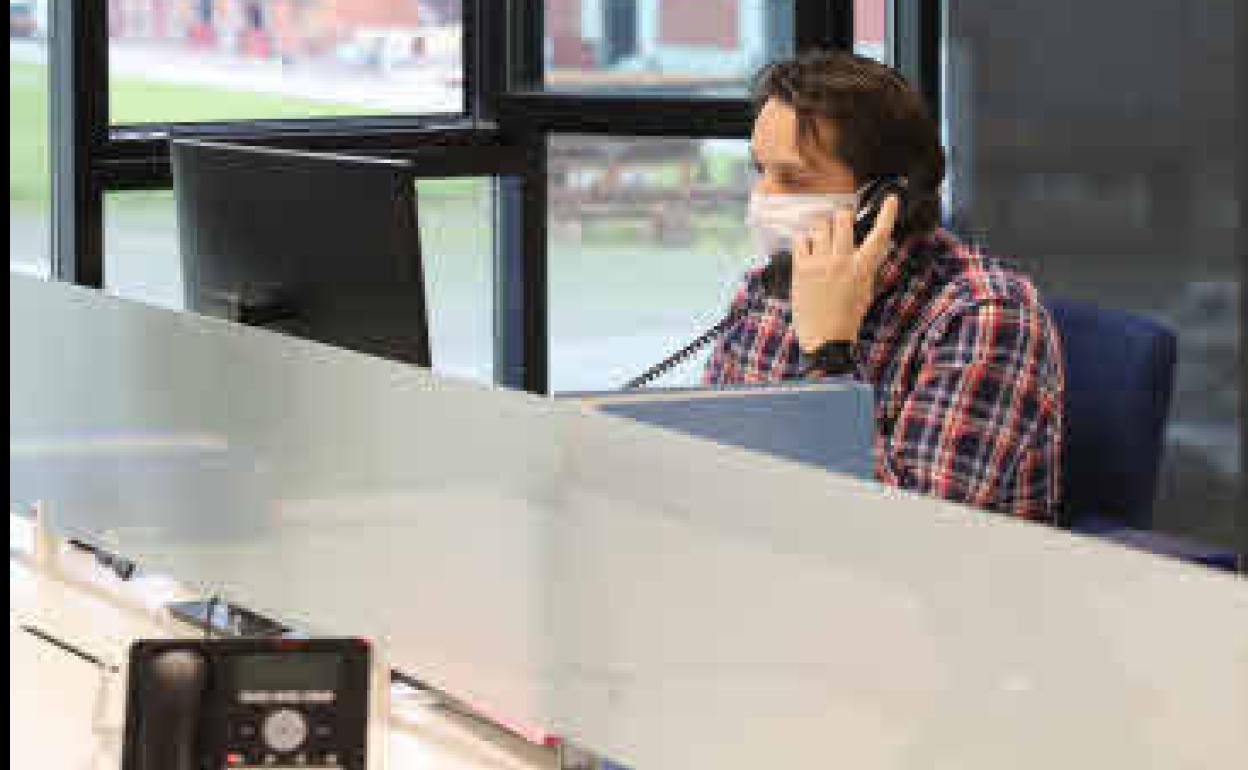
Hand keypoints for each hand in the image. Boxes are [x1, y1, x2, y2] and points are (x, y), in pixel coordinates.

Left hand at [790, 195, 899, 351]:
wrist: (824, 339)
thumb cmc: (847, 318)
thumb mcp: (865, 292)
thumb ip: (866, 269)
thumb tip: (865, 252)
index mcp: (862, 267)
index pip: (879, 235)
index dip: (887, 214)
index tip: (891, 199)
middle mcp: (842, 260)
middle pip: (841, 219)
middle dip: (841, 217)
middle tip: (839, 222)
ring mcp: (819, 262)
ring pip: (819, 226)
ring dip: (821, 228)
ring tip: (821, 239)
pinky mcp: (800, 268)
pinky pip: (800, 239)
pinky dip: (803, 240)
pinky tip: (806, 249)